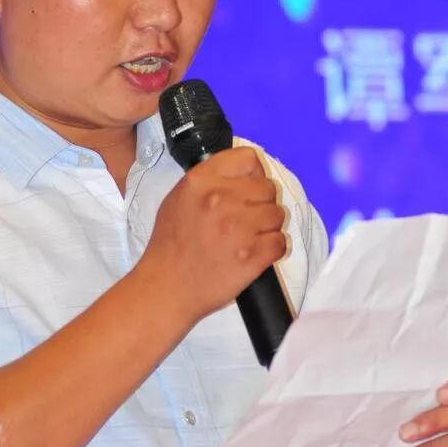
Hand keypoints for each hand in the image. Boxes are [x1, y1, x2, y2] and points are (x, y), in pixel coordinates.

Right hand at [138, 146, 289, 327]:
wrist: (166, 287)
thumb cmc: (170, 246)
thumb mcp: (178, 198)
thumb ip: (209, 180)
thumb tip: (241, 175)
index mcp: (200, 181)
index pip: (248, 159)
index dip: (253, 174)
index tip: (249, 187)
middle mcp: (221, 199)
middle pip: (268, 187)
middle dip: (261, 203)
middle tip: (246, 220)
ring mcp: (239, 227)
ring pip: (278, 214)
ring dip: (268, 227)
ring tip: (248, 239)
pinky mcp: (253, 255)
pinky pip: (280, 241)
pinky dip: (272, 249)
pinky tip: (254, 254)